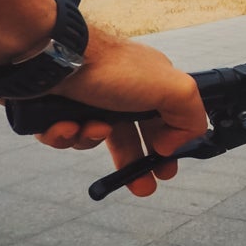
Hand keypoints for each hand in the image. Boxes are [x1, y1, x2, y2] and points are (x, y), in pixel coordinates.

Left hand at [32, 27, 207, 196]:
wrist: (54, 57)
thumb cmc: (112, 67)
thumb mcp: (173, 88)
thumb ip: (190, 117)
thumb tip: (176, 143)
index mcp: (151, 83)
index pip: (166, 121)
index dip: (167, 147)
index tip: (166, 169)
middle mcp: (121, 90)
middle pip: (131, 137)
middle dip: (136, 164)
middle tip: (142, 187)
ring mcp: (88, 98)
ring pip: (94, 138)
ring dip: (92, 140)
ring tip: (92, 128)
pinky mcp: (58, 106)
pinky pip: (63, 135)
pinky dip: (65, 135)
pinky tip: (67, 125)